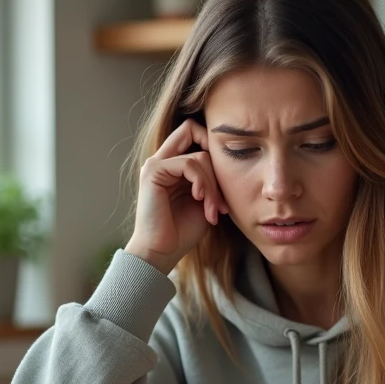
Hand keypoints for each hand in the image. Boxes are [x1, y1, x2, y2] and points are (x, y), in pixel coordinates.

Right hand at [125, 118, 229, 275]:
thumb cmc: (182, 232)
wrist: (161, 252)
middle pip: (194, 131)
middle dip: (217, 165)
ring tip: (213, 210)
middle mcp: (163, 160)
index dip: (212, 144)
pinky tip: (200, 201)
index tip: (227, 177)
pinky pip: (188, 164)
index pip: (192, 132)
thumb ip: (211, 179)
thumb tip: (230, 162)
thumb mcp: (205, 201)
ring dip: (212, 186)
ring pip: (199, 156)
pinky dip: (202, 183)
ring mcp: (156, 164)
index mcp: (173, 165)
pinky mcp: (153, 171)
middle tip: (221, 201)